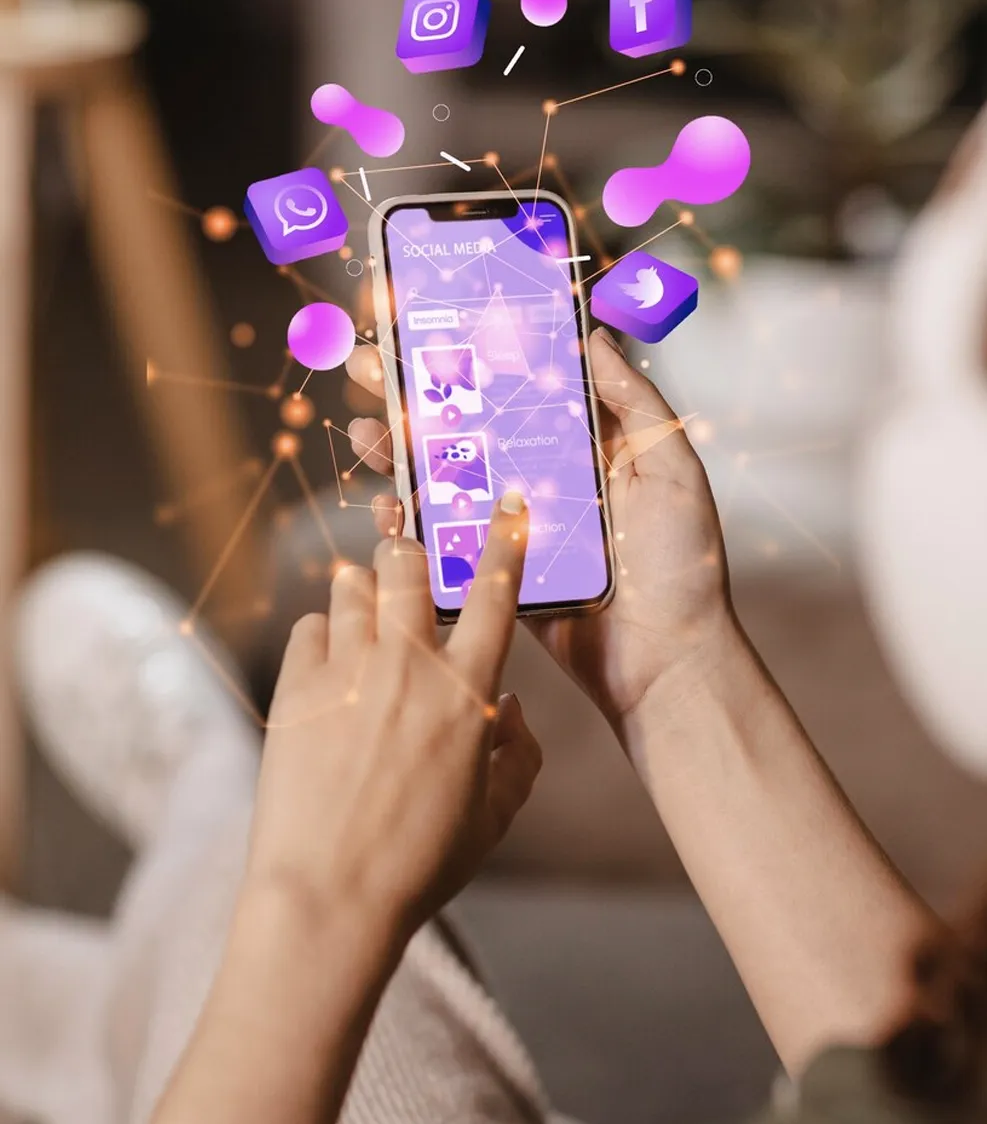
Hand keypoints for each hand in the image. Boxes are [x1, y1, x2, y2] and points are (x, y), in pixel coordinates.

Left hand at [246, 495, 541, 937]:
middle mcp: (409, 667)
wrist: (328, 898)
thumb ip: (521, 755)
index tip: (506, 505)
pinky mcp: (296, 688)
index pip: (494, 593)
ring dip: (366, 589)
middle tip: (408, 558)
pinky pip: (312, 626)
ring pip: (356, 585)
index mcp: (467, 693)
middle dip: (411, 549)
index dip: (504, 540)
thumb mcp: (494, 816)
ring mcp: (347, 671)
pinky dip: (324, 633)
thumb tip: (512, 706)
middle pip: (409, 564)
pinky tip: (329, 663)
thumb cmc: (419, 863)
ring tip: (368, 612)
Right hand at [346, 328, 731, 735]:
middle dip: (416, 391)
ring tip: (367, 424)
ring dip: (399, 447)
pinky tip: (386, 497)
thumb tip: (595, 335)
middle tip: (370, 361)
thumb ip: (635, 402)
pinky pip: (444, 536)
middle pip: (469, 423)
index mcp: (583, 446)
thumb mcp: (672, 469)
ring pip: (445, 475)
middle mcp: (543, 476)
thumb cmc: (682, 566)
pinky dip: (409, 516)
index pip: (520, 385)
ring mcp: (514, 523)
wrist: (666, 662)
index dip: (476, 353)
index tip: (431, 321)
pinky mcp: (494, 568)